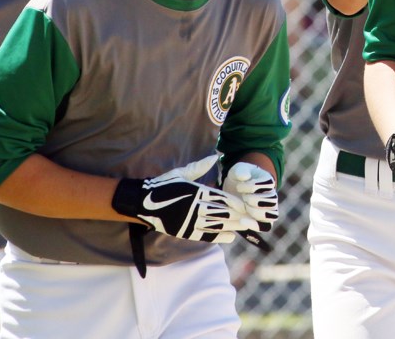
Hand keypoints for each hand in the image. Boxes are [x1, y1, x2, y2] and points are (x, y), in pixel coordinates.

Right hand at [111, 155, 255, 243]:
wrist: (142, 202)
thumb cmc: (163, 184)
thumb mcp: (181, 173)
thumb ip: (199, 167)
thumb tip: (214, 157)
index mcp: (195, 191)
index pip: (220, 197)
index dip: (234, 202)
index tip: (246, 205)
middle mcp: (194, 206)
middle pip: (222, 212)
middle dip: (238, 216)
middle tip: (252, 219)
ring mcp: (189, 220)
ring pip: (215, 225)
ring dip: (232, 227)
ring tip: (245, 227)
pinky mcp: (183, 231)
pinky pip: (204, 235)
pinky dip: (218, 236)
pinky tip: (230, 237)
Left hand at [222, 162, 277, 232]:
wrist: (236, 188)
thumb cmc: (239, 178)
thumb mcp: (237, 170)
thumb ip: (240, 171)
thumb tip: (245, 177)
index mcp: (268, 181)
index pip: (267, 184)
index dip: (251, 186)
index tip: (239, 186)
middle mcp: (272, 195)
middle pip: (272, 201)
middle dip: (254, 199)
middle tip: (243, 197)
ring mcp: (268, 209)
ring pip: (272, 215)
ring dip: (256, 212)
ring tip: (243, 207)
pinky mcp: (262, 220)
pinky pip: (266, 227)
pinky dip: (255, 225)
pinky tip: (242, 221)